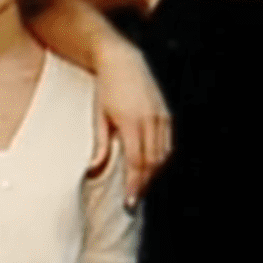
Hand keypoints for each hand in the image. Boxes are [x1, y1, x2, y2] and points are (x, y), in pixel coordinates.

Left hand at [87, 40, 169, 206]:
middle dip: (145, 183)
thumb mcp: (97, 115)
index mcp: (132, 122)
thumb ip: (99, 144)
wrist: (120, 60)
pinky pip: (167, 143)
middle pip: (153, 162)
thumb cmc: (105, 88)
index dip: (135, 184)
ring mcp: (162, 116)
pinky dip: (161, 158)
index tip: (130, 202)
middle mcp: (151, 120)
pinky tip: (151, 167)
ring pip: (163, 154)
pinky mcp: (166, 114)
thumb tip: (94, 170)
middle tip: (134, 200)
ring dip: (154, 173)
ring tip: (141, 186)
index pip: (137, 162)